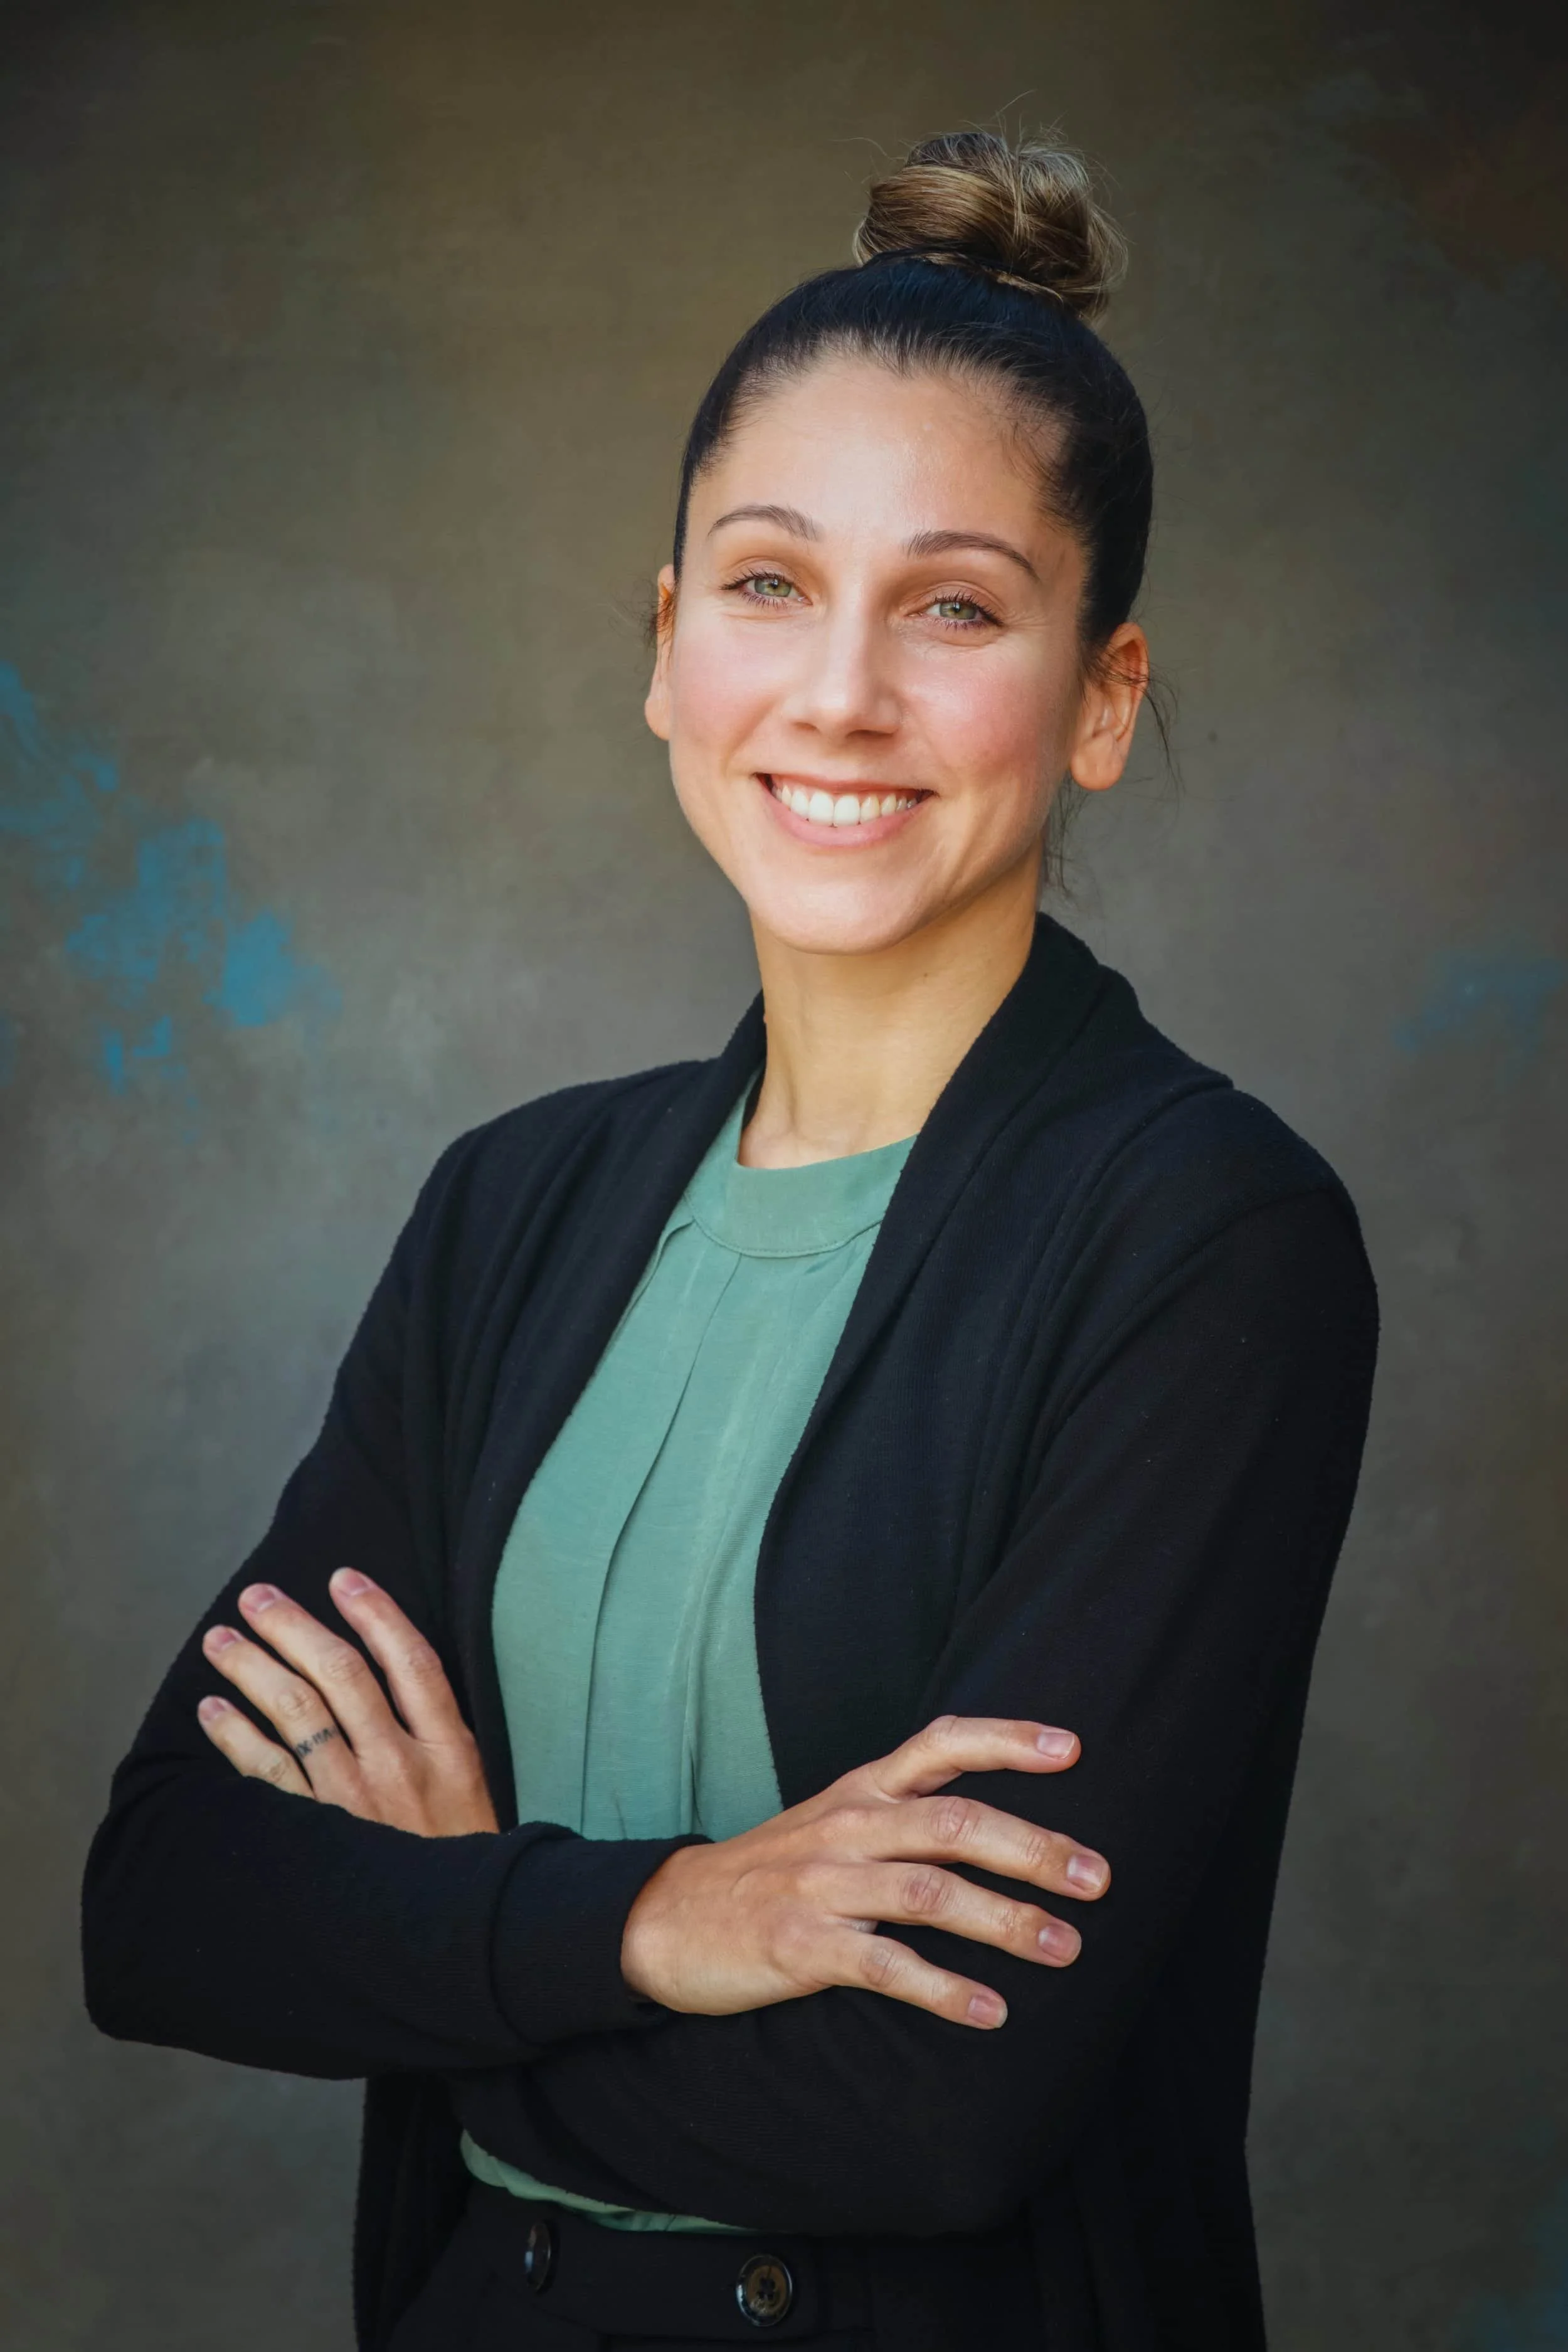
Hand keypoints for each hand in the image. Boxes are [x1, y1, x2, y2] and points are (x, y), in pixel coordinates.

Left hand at [196, 1570, 497, 1836]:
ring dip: (252, 1667)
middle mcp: (401, 1767)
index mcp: (451, 1752)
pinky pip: (266, 1773)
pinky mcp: (317, 1838)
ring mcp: (356, 1802)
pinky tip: (214, 1710)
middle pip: (341, 1673)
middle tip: (257, 1596)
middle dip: (293, 1625)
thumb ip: (438, 1740)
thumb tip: (393, 1677)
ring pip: (296, 1712)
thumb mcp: (477, 1794)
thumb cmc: (468, 1865)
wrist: (462, 1948)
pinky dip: (235, 1735)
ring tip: (222, 1639)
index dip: (375, 1612)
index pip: (411, 1659)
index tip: (342, 1577)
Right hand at [622, 1714, 1107, 2030]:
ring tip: (1066, 1948)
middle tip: (1097, 1878)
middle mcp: (850, 1825)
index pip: (942, 1742)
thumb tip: (1003, 1825)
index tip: (1074, 1748)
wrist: (669, 1918)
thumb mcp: (836, 1819)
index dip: (1008, 1740)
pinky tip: (991, 2012)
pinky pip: (886, 1965)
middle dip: (1033, 1848)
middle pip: (955, 1822)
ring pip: (931, 1893)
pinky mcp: (803, 1946)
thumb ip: (907, 1811)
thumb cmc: (774, 1872)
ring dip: (1006, 1921)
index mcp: (863, 1789)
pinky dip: (944, 1990)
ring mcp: (824, 1885)